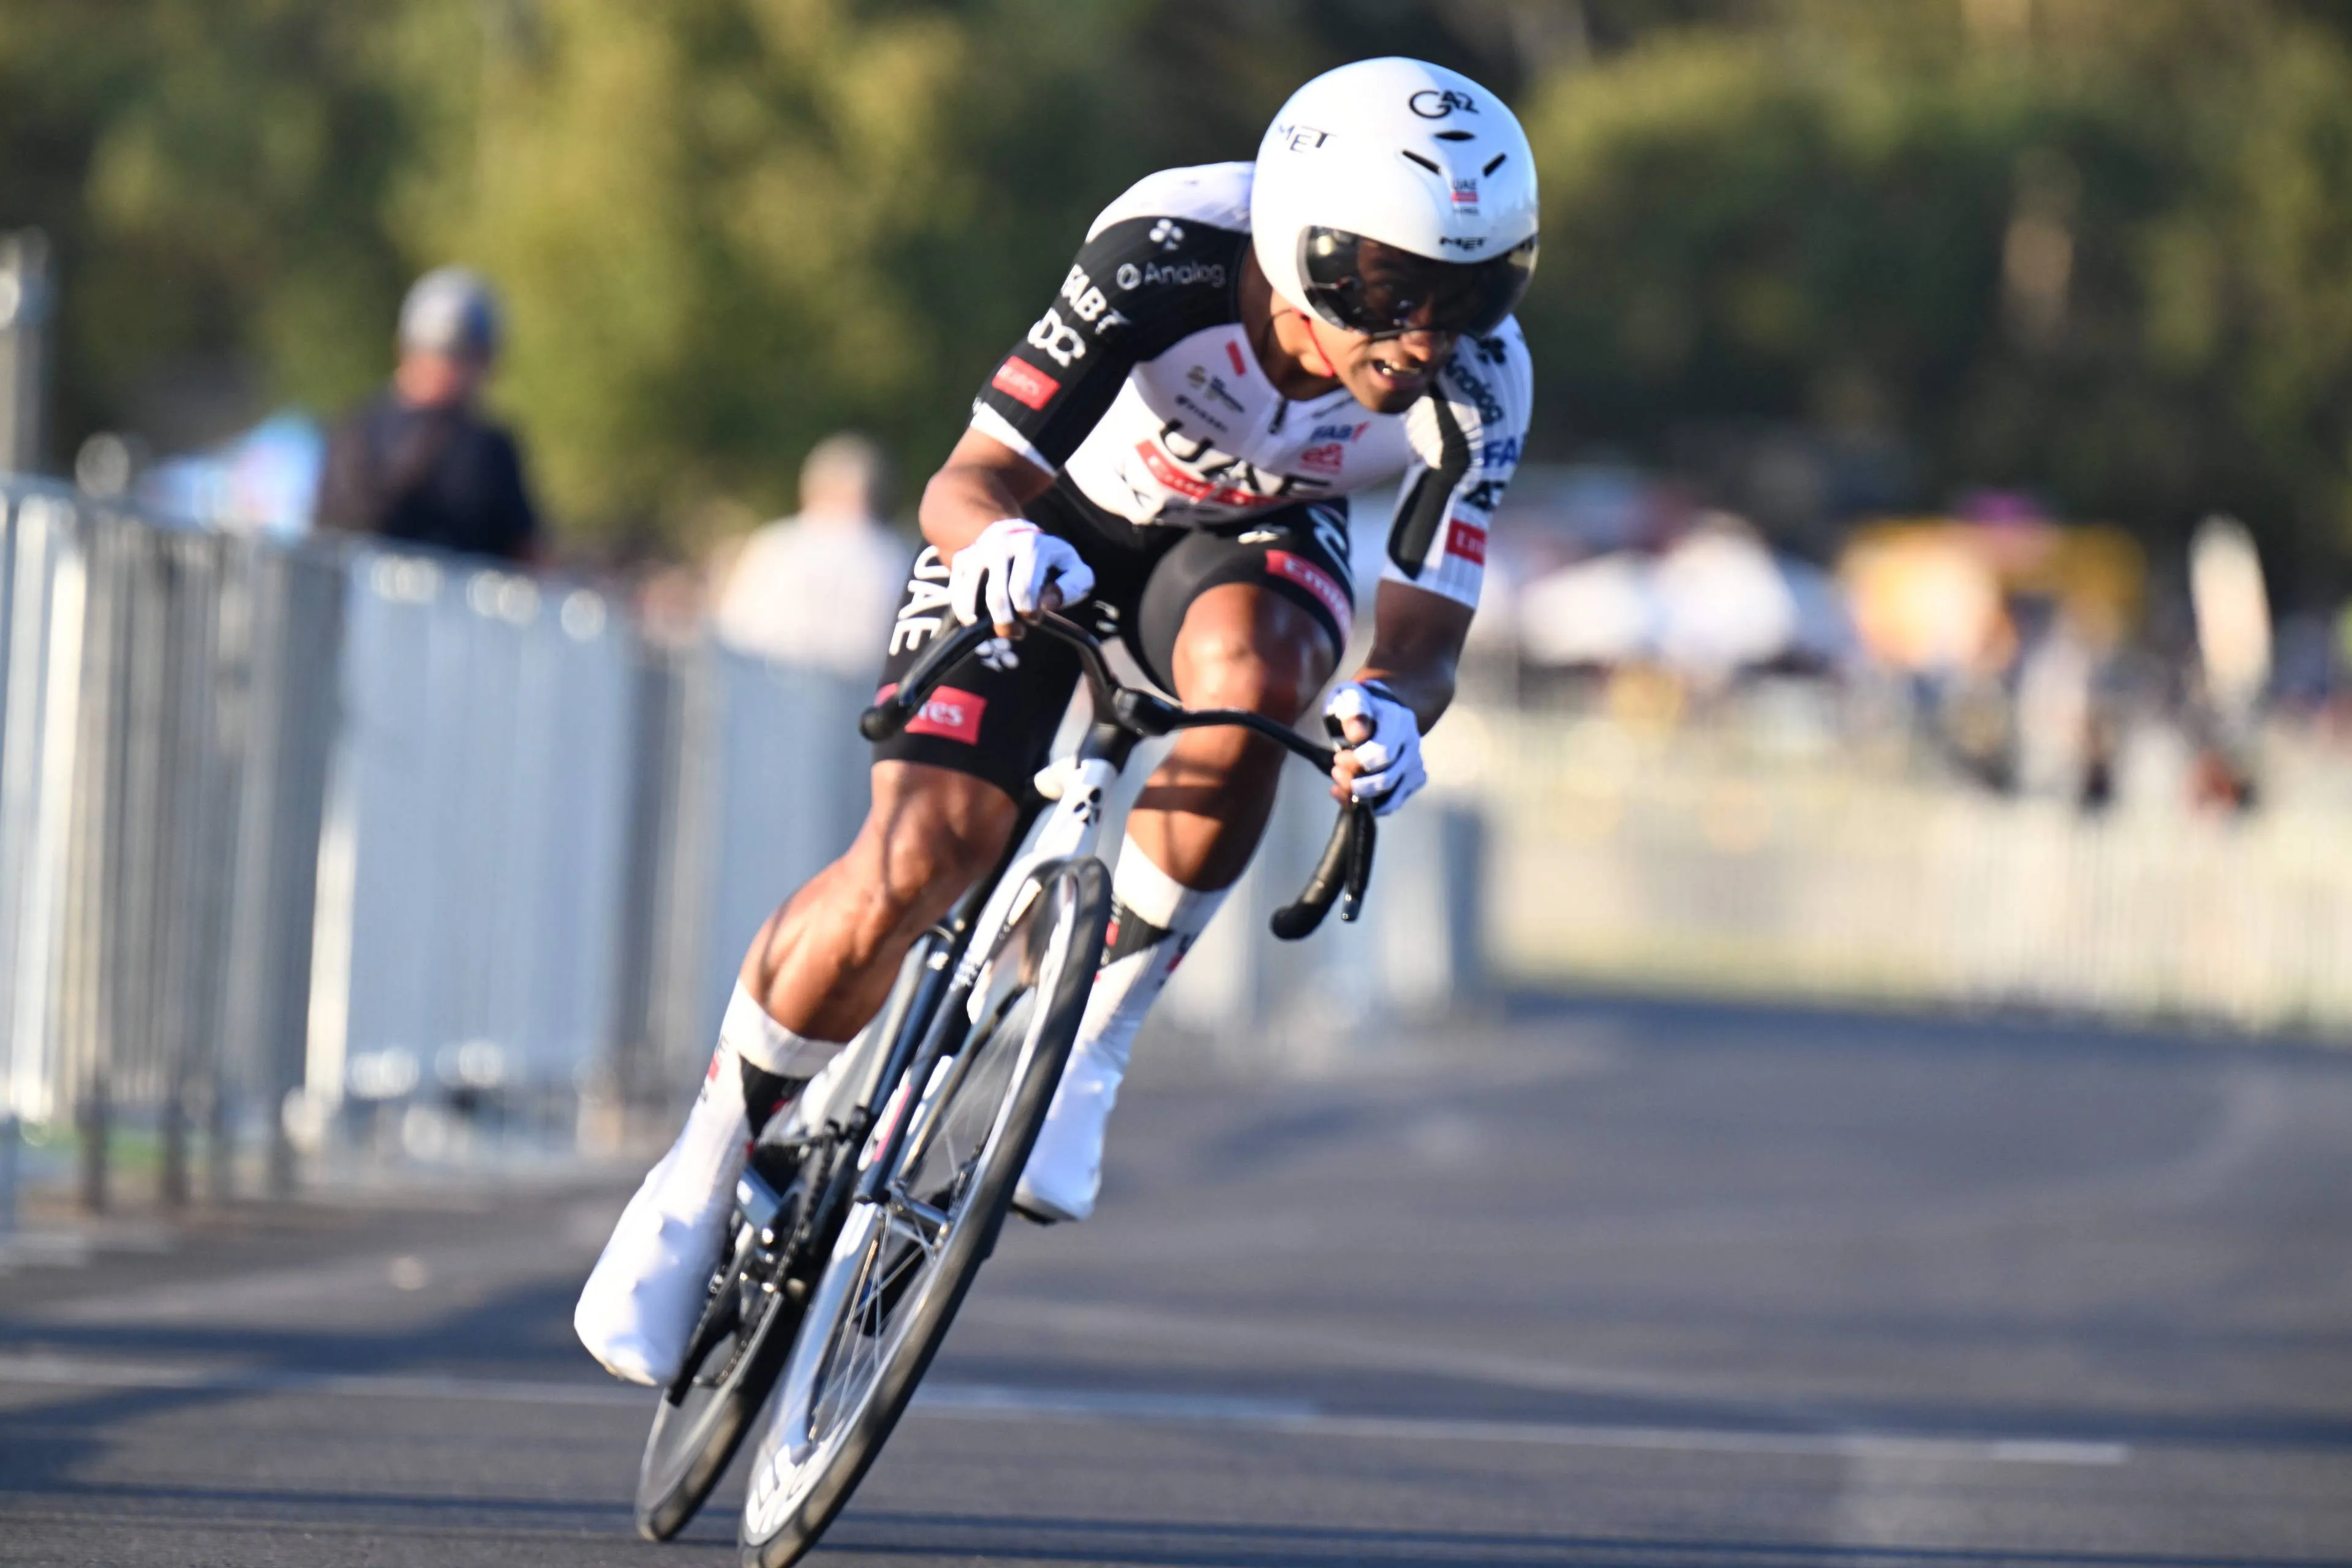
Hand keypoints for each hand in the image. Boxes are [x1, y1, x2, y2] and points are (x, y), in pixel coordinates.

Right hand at [948, 519, 1094, 636]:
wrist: (1020, 535)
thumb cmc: (1051, 562)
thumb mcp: (1074, 570)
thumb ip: (1072, 587)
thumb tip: (1048, 603)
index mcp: (1031, 545)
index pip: (1023, 589)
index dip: (1028, 612)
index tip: (1034, 618)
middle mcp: (1001, 544)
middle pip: (997, 597)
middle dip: (1006, 622)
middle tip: (1016, 631)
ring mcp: (979, 550)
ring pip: (970, 595)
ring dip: (982, 621)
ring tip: (996, 628)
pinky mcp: (963, 558)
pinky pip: (956, 592)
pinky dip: (964, 611)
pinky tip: (977, 618)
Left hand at [1324, 680, 1425, 816]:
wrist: (1377, 710)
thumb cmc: (1358, 706)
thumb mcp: (1348, 699)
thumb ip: (1353, 711)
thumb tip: (1358, 734)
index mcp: (1398, 719)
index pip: (1384, 752)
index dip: (1357, 762)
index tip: (1337, 758)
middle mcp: (1412, 742)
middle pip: (1387, 777)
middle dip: (1356, 782)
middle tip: (1336, 772)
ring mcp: (1415, 762)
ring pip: (1392, 794)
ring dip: (1361, 796)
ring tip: (1340, 784)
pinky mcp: (1414, 779)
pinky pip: (1394, 802)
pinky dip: (1370, 806)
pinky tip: (1350, 797)